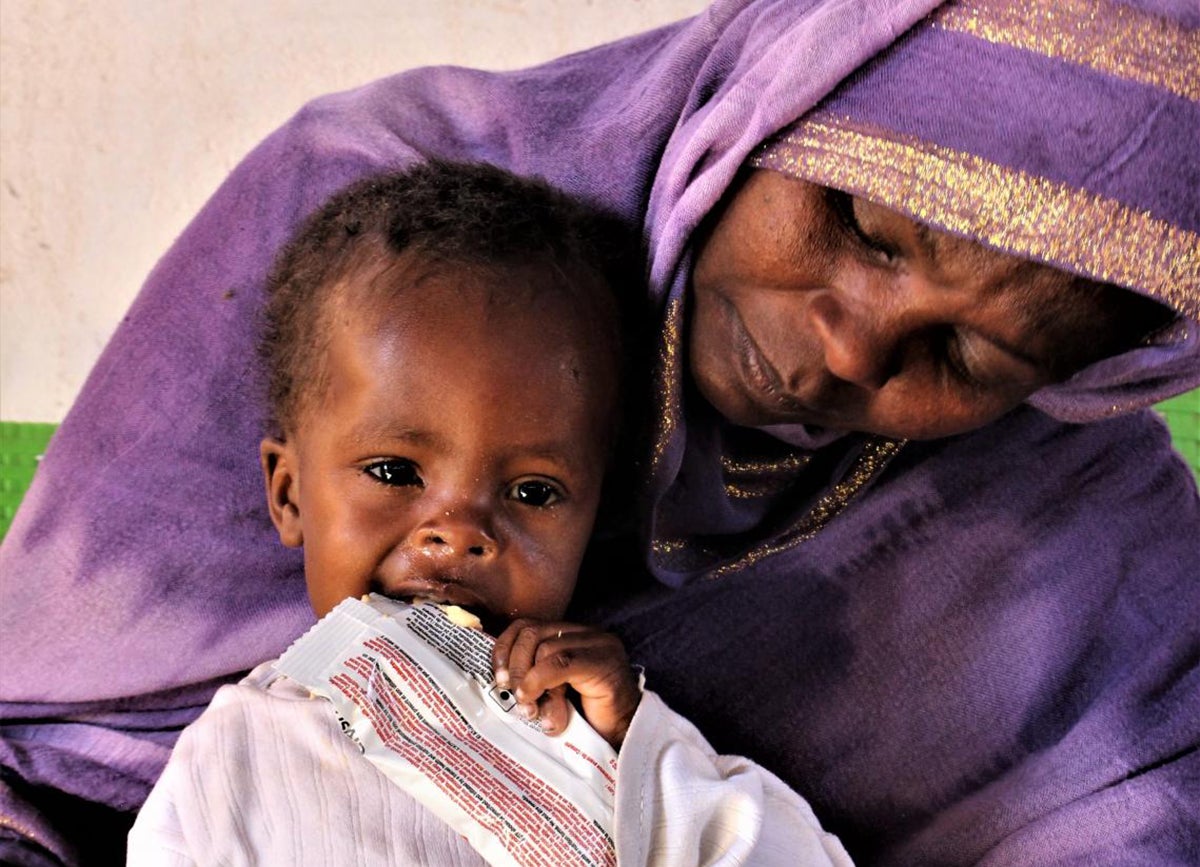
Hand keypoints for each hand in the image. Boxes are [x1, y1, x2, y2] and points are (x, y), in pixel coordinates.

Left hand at [491, 619, 639, 748]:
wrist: (623, 736)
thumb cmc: (586, 717)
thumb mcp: (552, 692)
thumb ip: (533, 678)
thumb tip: (501, 681)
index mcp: (572, 635)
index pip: (528, 626)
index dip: (505, 649)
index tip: (498, 678)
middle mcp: (586, 633)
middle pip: (532, 633)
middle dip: (515, 665)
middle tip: (514, 696)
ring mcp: (598, 645)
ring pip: (545, 648)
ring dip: (529, 681)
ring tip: (531, 708)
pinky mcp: (604, 662)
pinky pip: (561, 662)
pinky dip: (540, 681)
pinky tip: (538, 702)